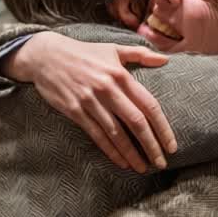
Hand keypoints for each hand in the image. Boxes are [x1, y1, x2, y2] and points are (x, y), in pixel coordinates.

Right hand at [5, 33, 174, 172]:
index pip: (149, 105)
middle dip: (151, 145)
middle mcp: (107, 89)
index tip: (171, 144)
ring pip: (116, 133)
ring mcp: (90, 101)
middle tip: (162, 163)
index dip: (163, 127)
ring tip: (143, 167)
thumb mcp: (113, 49)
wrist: (46, 55)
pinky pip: (96, 135)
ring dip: (132, 153)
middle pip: (136, 122)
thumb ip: (140, 54)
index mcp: (121, 75)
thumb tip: (166, 59)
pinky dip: (110, 151)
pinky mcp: (74, 111)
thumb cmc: (83, 52)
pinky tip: (121, 162)